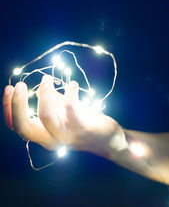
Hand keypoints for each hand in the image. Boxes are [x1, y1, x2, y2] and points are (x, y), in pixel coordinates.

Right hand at [2, 76, 123, 154]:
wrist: (108, 139)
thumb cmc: (84, 123)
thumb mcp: (63, 113)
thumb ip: (52, 102)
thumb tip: (40, 88)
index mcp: (44, 135)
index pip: (18, 126)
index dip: (9, 108)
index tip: (9, 88)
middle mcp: (51, 140)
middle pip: (24, 127)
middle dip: (18, 104)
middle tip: (19, 85)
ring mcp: (67, 137)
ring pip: (46, 117)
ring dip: (44, 94)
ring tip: (46, 79)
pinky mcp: (82, 130)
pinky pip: (71, 109)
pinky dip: (69, 93)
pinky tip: (72, 84)